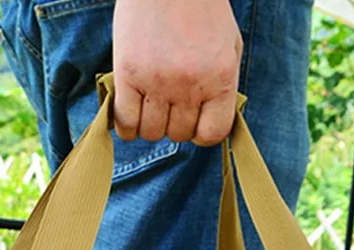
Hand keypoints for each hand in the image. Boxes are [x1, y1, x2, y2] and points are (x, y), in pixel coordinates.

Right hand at [112, 0, 241, 145]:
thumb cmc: (202, 10)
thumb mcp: (229, 47)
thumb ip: (222, 88)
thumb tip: (208, 127)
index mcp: (219, 78)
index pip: (212, 134)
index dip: (201, 132)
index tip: (194, 120)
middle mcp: (189, 84)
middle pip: (178, 134)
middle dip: (174, 123)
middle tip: (169, 101)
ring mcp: (156, 80)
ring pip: (151, 133)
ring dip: (150, 124)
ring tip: (150, 103)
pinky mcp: (127, 73)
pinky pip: (125, 122)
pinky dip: (126, 126)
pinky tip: (130, 113)